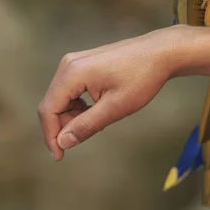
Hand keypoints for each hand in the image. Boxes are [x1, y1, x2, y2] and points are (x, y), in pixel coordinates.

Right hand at [38, 28, 176, 160]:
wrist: (160, 52)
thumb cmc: (142, 77)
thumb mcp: (115, 107)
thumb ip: (86, 126)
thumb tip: (62, 142)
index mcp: (73, 73)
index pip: (48, 109)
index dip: (51, 136)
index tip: (60, 157)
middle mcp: (69, 64)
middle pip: (53, 103)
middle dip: (64, 126)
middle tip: (88, 136)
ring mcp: (76, 61)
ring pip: (62, 97)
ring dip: (73, 116)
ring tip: (99, 122)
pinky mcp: (85, 62)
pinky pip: (72, 89)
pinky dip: (80, 105)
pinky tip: (98, 109)